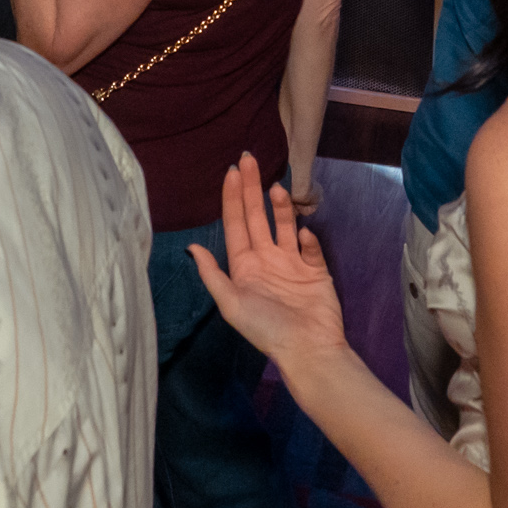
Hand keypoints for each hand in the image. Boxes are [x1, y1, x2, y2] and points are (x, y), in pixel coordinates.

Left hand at [190, 154, 351, 379]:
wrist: (309, 348)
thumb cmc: (267, 327)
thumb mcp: (232, 304)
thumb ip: (213, 274)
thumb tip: (191, 247)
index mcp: (244, 266)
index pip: (236, 224)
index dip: (232, 198)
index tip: (232, 171)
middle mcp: (266, 259)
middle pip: (257, 217)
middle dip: (252, 189)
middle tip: (250, 158)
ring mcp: (292, 263)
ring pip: (283, 225)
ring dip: (280, 207)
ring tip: (277, 189)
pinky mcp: (316, 269)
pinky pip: (310, 246)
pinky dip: (307, 237)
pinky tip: (302, 234)